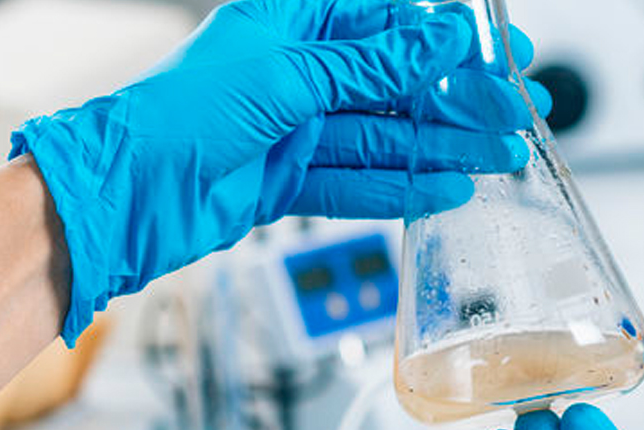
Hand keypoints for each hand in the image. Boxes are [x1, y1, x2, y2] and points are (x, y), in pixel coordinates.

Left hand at [11, 0, 549, 344]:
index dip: (448, 40)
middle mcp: (296, 73)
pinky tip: (445, 191)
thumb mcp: (290, 73)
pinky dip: (401, 190)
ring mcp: (294, 130)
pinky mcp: (289, 182)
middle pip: (395, 86)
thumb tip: (439, 38)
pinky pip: (358, 184)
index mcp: (292, 21)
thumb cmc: (181, 113)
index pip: (389, 25)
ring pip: (384, 138)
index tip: (500, 53)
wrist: (129, 193)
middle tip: (513, 119)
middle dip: (457, 103)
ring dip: (441, 150)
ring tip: (497, 160)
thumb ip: (371, 63)